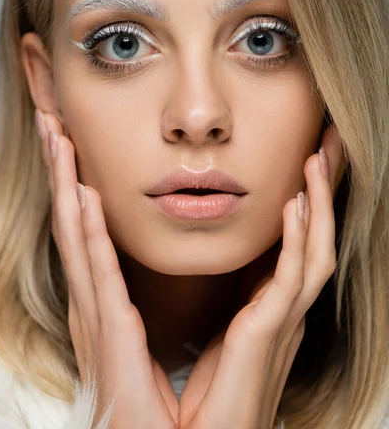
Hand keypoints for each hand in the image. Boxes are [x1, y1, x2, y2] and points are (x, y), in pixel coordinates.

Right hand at [35, 110, 178, 428]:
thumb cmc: (166, 414)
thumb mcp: (165, 344)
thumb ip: (158, 303)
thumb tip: (167, 265)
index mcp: (106, 308)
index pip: (88, 233)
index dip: (75, 188)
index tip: (72, 146)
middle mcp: (94, 307)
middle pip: (74, 225)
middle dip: (61, 172)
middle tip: (53, 124)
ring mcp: (96, 319)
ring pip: (76, 237)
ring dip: (65, 185)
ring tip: (56, 139)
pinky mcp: (109, 336)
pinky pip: (97, 274)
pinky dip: (85, 232)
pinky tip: (79, 195)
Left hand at [178, 123, 346, 428]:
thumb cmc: (216, 394)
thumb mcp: (229, 332)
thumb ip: (240, 300)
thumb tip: (241, 267)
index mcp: (276, 308)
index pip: (299, 245)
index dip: (307, 205)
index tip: (306, 165)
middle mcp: (289, 312)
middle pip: (315, 241)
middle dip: (324, 196)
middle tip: (327, 149)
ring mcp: (284, 323)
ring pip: (314, 253)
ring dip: (317, 206)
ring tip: (315, 162)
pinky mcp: (269, 335)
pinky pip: (291, 281)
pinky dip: (297, 241)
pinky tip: (294, 207)